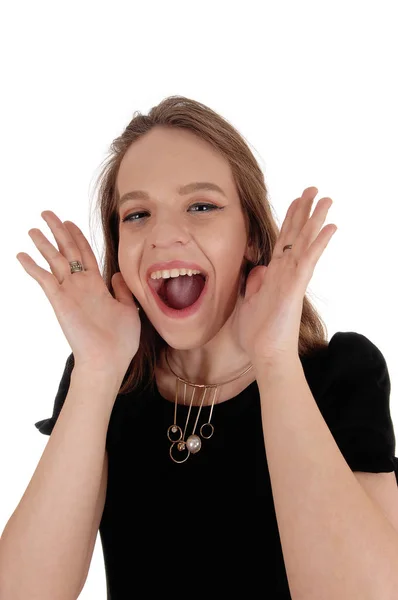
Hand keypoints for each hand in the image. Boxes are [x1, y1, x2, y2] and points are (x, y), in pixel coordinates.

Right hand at [17, 210, 140, 375]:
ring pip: (54, 261)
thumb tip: (115, 274)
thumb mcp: (129, 310)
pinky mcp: (60, 301)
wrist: (108, 361)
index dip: (78, 238)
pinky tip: (21, 254)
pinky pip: (44, 279)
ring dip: (44, 244)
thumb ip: (122, 291)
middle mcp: (81, 287)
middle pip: (68, 251)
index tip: (70, 222)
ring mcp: (69, 293)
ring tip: (33, 228)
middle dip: (58, 231)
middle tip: (47, 213)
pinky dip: (32, 267)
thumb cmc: (121, 341)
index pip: (85, 255)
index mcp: (98, 287)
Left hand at [233, 187, 336, 366]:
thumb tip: (258, 269)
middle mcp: (286, 272)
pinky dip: (318, 243)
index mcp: (274, 274)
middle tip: (313, 189)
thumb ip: (254, 284)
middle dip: (304, 211)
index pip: (283, 241)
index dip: (290, 220)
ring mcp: (292, 279)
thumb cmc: (257, 334)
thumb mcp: (248, 302)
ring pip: (305, 243)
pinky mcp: (295, 287)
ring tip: (326, 199)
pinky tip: (330, 227)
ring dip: (315, 220)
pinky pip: (308, 261)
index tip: (296, 201)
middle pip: (296, 236)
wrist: (265, 355)